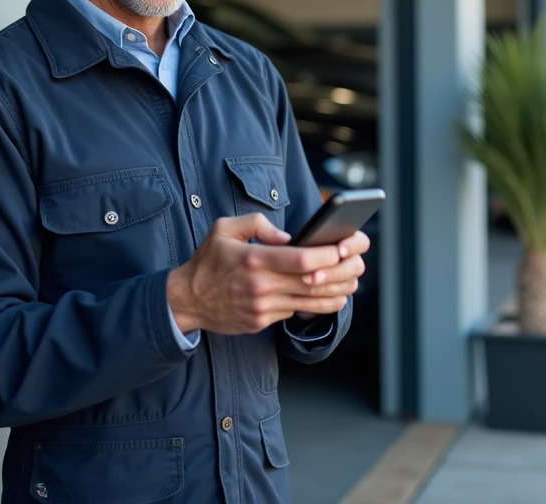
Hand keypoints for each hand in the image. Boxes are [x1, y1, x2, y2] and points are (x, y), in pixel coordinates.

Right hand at [166, 214, 354, 334]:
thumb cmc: (208, 261)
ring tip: (353, 281)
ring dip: (337, 292)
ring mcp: (262, 307)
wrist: (187, 300)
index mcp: (253, 259)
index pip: (300, 260)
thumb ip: (257, 224)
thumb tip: (289, 238)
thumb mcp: (224, 229)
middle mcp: (261, 286)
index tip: (343, 248)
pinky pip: (296, 312)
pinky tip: (332, 296)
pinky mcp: (262, 322)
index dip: (327, 256)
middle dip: (341, 272)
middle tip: (358, 264)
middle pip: (312, 282)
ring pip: (310, 302)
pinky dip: (317, 305)